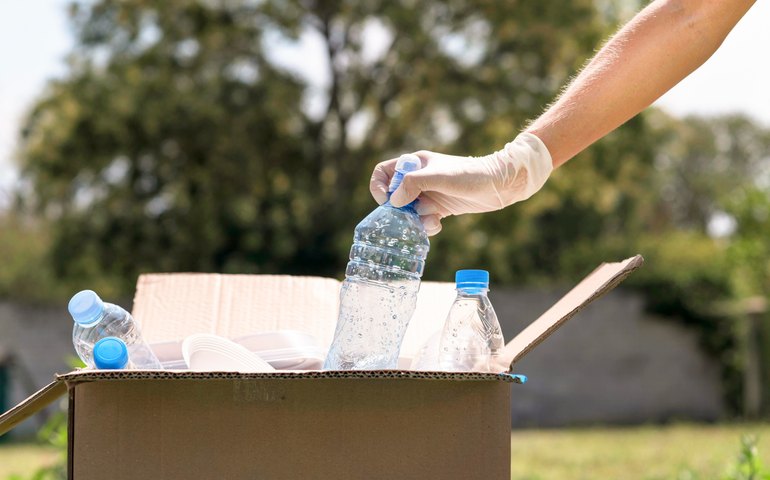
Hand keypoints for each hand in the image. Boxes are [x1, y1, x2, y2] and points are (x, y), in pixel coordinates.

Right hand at [369, 132, 552, 234]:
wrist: (500, 185)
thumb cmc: (470, 175)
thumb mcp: (439, 177)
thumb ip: (413, 184)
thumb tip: (395, 201)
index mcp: (415, 164)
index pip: (384, 172)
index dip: (379, 187)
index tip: (387, 201)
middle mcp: (419, 178)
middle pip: (395, 196)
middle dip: (400, 210)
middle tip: (409, 218)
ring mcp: (430, 193)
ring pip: (409, 211)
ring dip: (414, 220)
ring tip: (430, 221)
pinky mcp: (440, 207)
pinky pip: (423, 219)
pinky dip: (427, 225)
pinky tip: (439, 224)